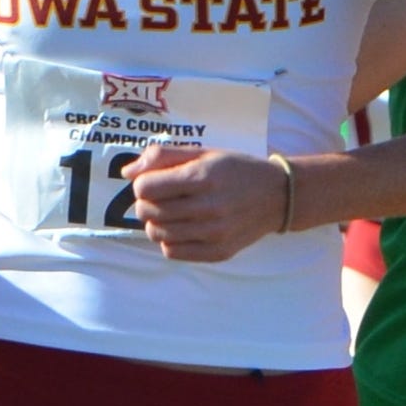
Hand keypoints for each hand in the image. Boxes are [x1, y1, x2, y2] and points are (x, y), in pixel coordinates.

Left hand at [124, 145, 285, 261]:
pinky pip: (172, 252)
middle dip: (146, 203)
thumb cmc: (236, 170)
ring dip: (156, 222)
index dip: (143, 183)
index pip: (145, 187)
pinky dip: (170, 240)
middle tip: (162, 197)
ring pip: (156, 233)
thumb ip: (163, 157)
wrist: (278, 196)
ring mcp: (214, 233)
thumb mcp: (204, 153)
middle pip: (148, 211)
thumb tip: (127, 173)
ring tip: (171, 213)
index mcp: (203, 176)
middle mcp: (209, 206)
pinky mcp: (218, 252)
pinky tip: (183, 228)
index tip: (156, 181)